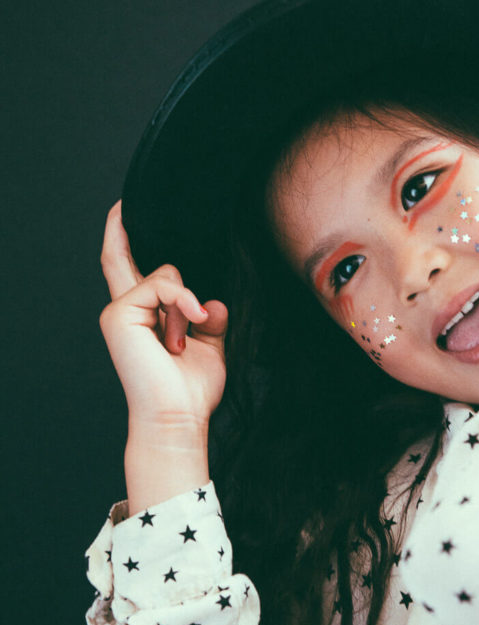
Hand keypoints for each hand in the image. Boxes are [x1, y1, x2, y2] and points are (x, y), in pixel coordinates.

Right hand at [99, 202, 228, 432]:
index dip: (127, 238)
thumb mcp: (209, 347)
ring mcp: (119, 310)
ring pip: (165, 274)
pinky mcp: (120, 313)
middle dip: (123, 228)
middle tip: (127, 207)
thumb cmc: (191, 391)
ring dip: (187, 303)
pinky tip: (193, 321)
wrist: (178, 417)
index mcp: (143, 316)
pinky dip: (184, 300)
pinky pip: (162, 284)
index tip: (128, 212)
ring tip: (184, 342)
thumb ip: (209, 319)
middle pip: (120, 257)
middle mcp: (125, 309)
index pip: (130, 269)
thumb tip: (213, 302)